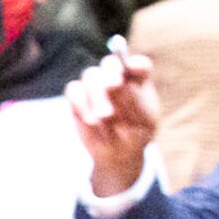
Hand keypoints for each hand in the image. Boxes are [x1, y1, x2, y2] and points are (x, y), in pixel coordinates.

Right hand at [69, 42, 160, 199]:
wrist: (119, 154)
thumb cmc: (136, 135)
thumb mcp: (144, 121)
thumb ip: (134, 101)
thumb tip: (118, 84)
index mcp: (139, 80)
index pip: (139, 65)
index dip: (136, 65)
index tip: (132, 69)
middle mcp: (117, 77)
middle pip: (111, 63)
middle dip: (111, 73)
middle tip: (114, 85)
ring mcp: (96, 85)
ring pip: (90, 75)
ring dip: (97, 94)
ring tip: (105, 117)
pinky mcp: (78, 97)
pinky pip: (74, 90)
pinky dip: (82, 104)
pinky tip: (91, 120)